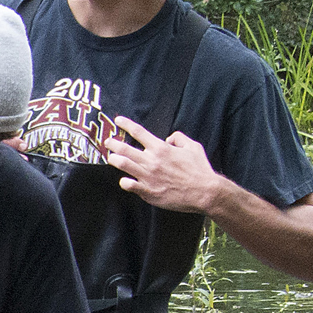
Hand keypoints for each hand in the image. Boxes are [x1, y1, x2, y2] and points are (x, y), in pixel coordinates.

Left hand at [108, 115, 228, 215]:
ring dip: (114, 160)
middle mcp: (152, 161)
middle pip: (124, 149)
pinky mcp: (147, 191)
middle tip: (108, 142)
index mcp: (161, 148)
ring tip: (111, 158)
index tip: (118, 120)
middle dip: (113, 144)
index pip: (139, 132)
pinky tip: (124, 180)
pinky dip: (124, 181)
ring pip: (123, 164)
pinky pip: (129, 184)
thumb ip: (179, 138)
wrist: (204, 192)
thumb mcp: (193, 147)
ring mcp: (148, 176)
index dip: (126, 124)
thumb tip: (168, 138)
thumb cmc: (199, 169)